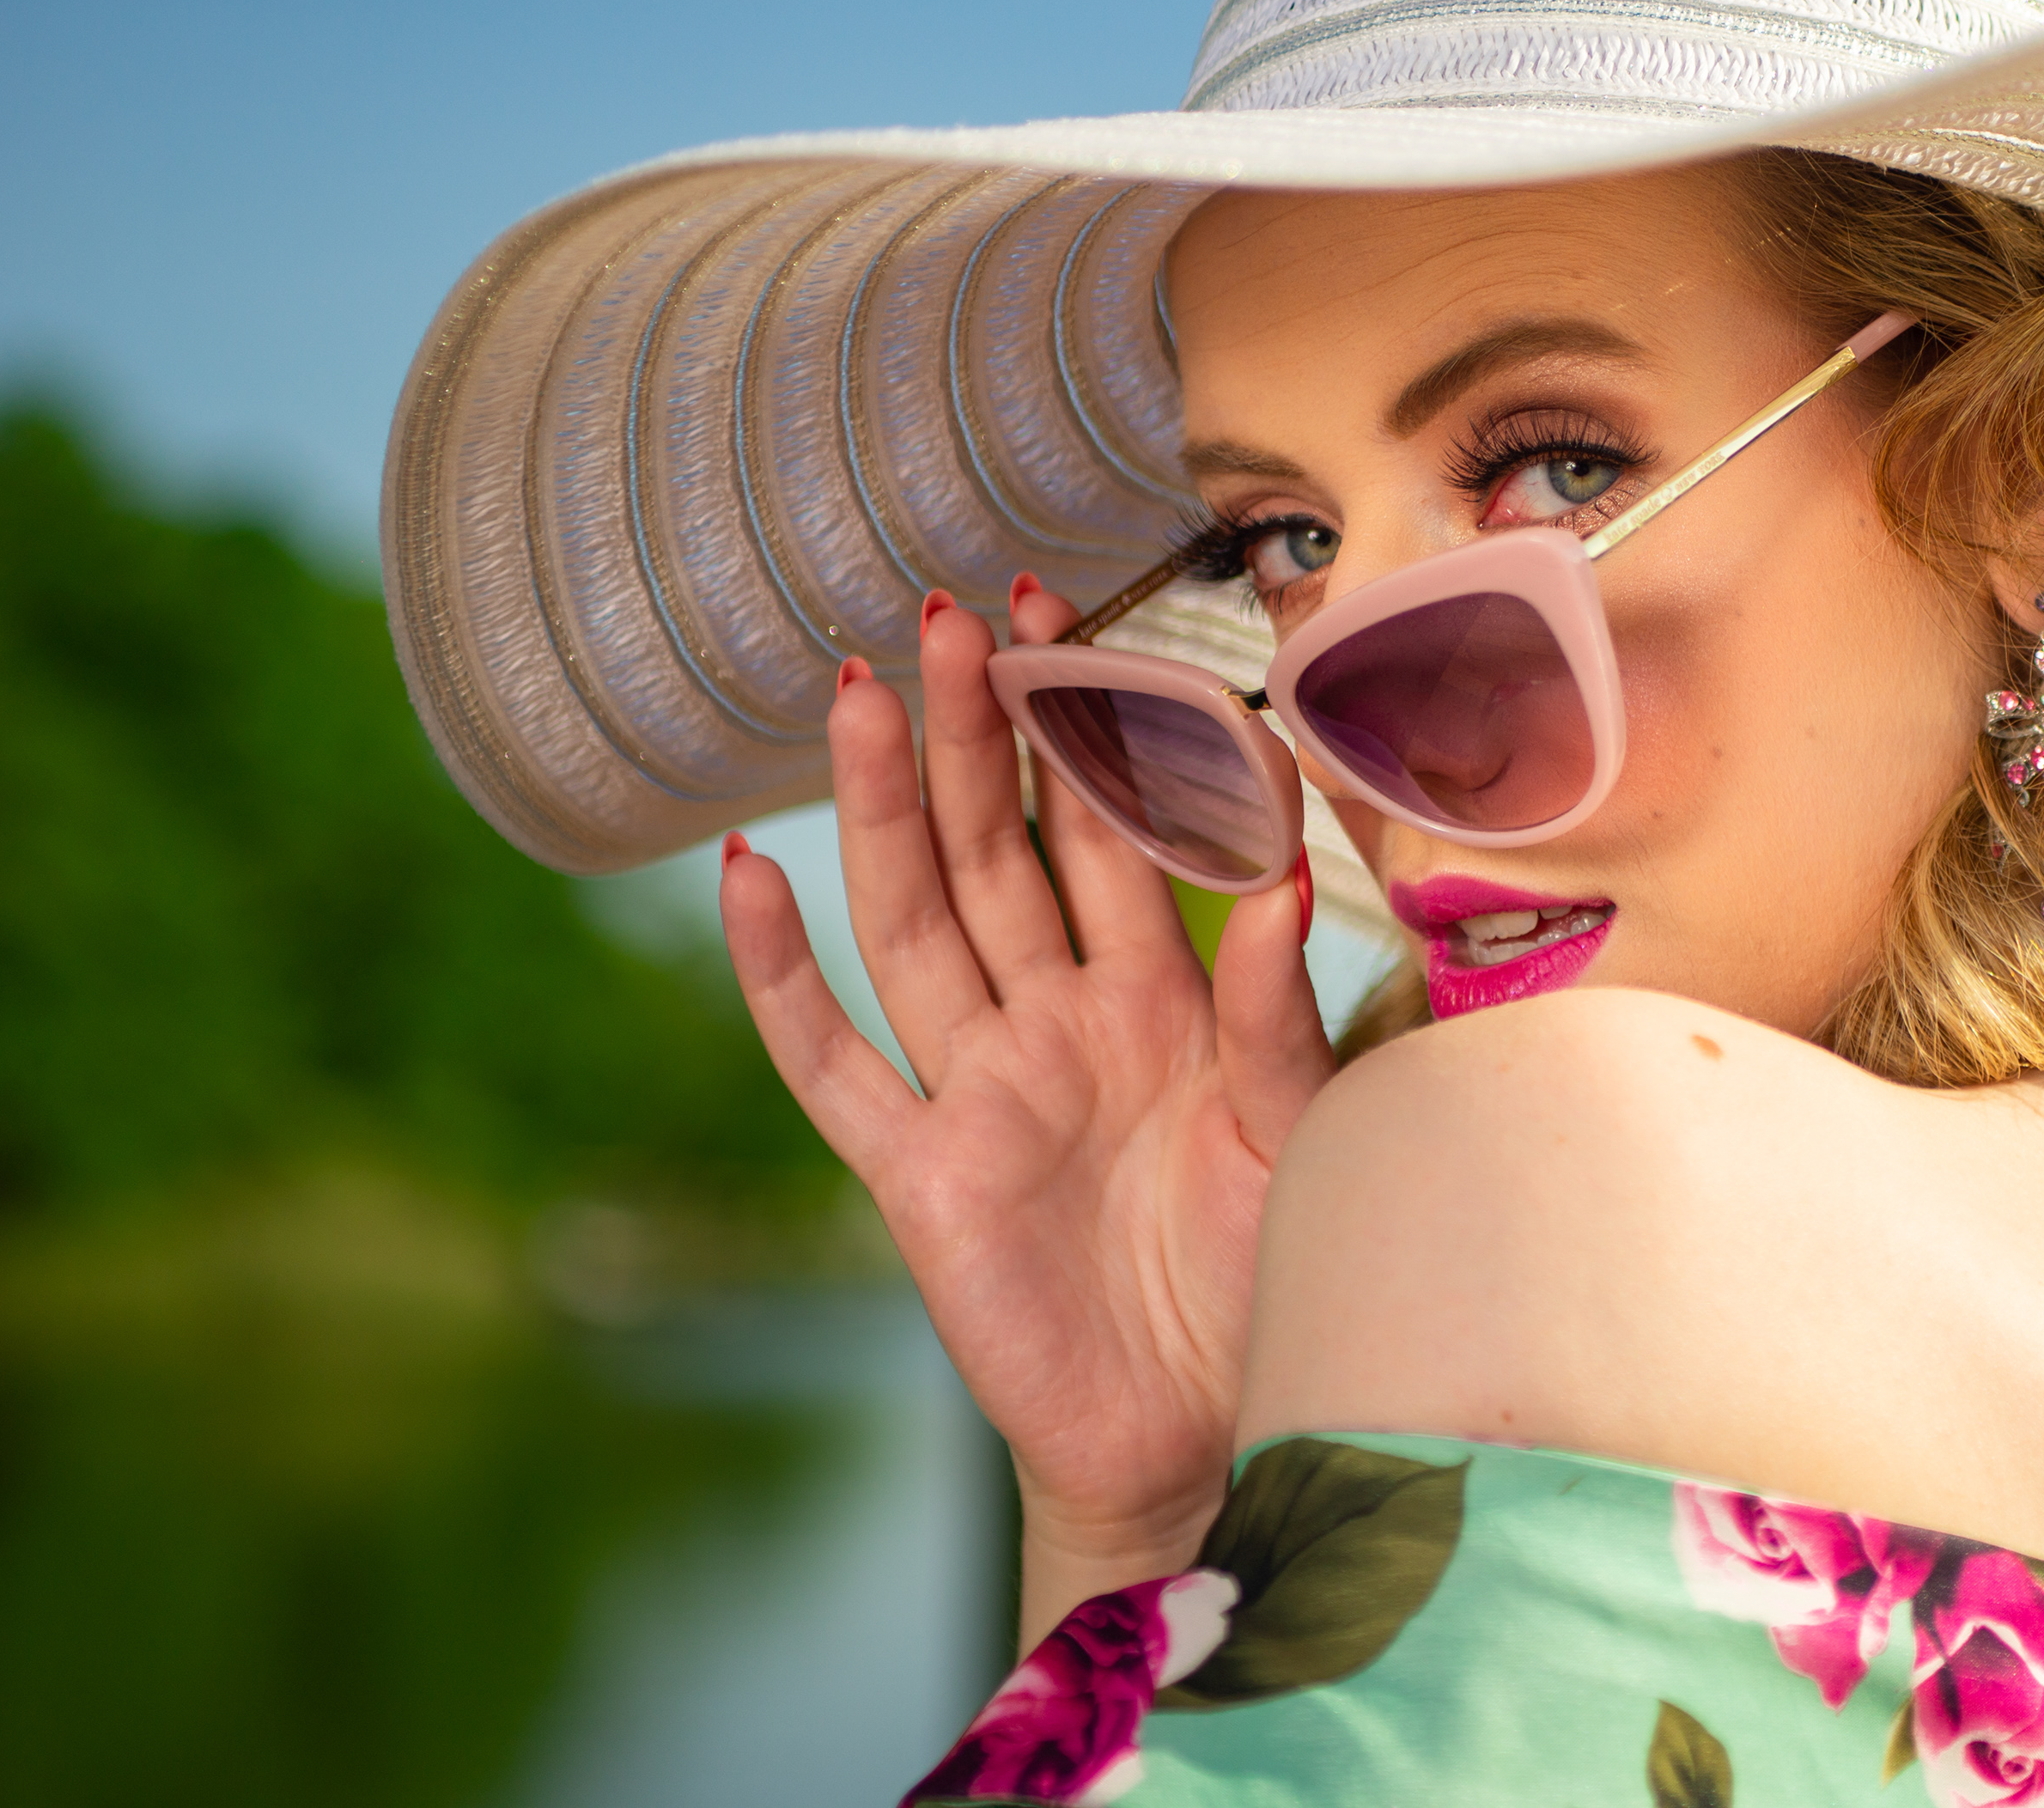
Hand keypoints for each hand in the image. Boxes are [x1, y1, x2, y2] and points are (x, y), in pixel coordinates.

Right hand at [716, 575, 1329, 1637]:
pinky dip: (779, 974)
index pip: (1111, 828)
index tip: (1065, 610)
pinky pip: (830, 1061)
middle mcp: (1058, 1020)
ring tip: (850, 687)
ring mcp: (978, 1089)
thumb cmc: (1278, 1277)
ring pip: (915, 917)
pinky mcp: (918, 1176)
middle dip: (975, 728)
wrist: (1215, 1436)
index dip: (1087, 726)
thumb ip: (1274, 1007)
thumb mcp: (1299, 1128)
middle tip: (950, 608)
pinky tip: (744, 873)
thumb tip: (1285, 871)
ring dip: (882, 806)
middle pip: (999, 846)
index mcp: (1162, 994)